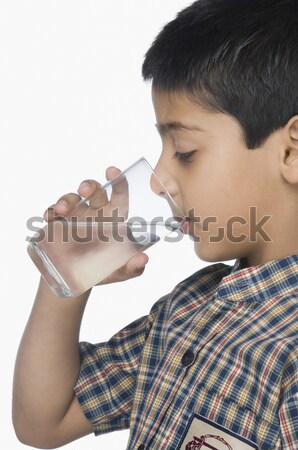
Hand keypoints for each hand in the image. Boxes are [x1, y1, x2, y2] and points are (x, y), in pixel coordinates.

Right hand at [43, 166, 148, 284]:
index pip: (119, 194)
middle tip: (84, 190)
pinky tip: (49, 216)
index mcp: (113, 218)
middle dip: (89, 185)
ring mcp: (76, 216)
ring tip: (61, 210)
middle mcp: (95, 213)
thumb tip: (143, 260)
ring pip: (72, 198)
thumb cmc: (103, 271)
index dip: (118, 181)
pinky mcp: (59, 223)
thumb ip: (132, 267)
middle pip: (94, 190)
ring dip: (66, 199)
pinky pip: (54, 211)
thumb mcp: (120, 272)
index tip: (113, 171)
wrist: (76, 281)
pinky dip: (50, 210)